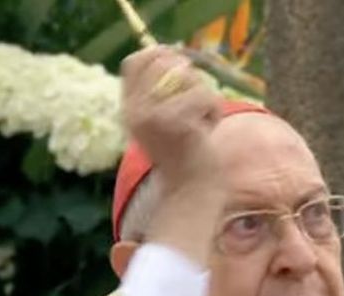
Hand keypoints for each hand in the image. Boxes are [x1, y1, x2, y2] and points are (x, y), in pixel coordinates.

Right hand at [119, 46, 223, 192]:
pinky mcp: (176, 121)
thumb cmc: (183, 158)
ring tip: (203, 123)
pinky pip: (204, 96)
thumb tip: (176, 58)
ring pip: (189, 78)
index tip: (178, 62)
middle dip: (190, 77)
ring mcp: (153, 115)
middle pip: (163, 63)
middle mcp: (135, 111)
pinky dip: (214, 111)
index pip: (134, 62)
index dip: (157, 54)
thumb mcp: (163, 123)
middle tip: (199, 100)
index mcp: (129, 110)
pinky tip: (209, 130)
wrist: (190, 193)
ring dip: (204, 98)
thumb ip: (162, 94)